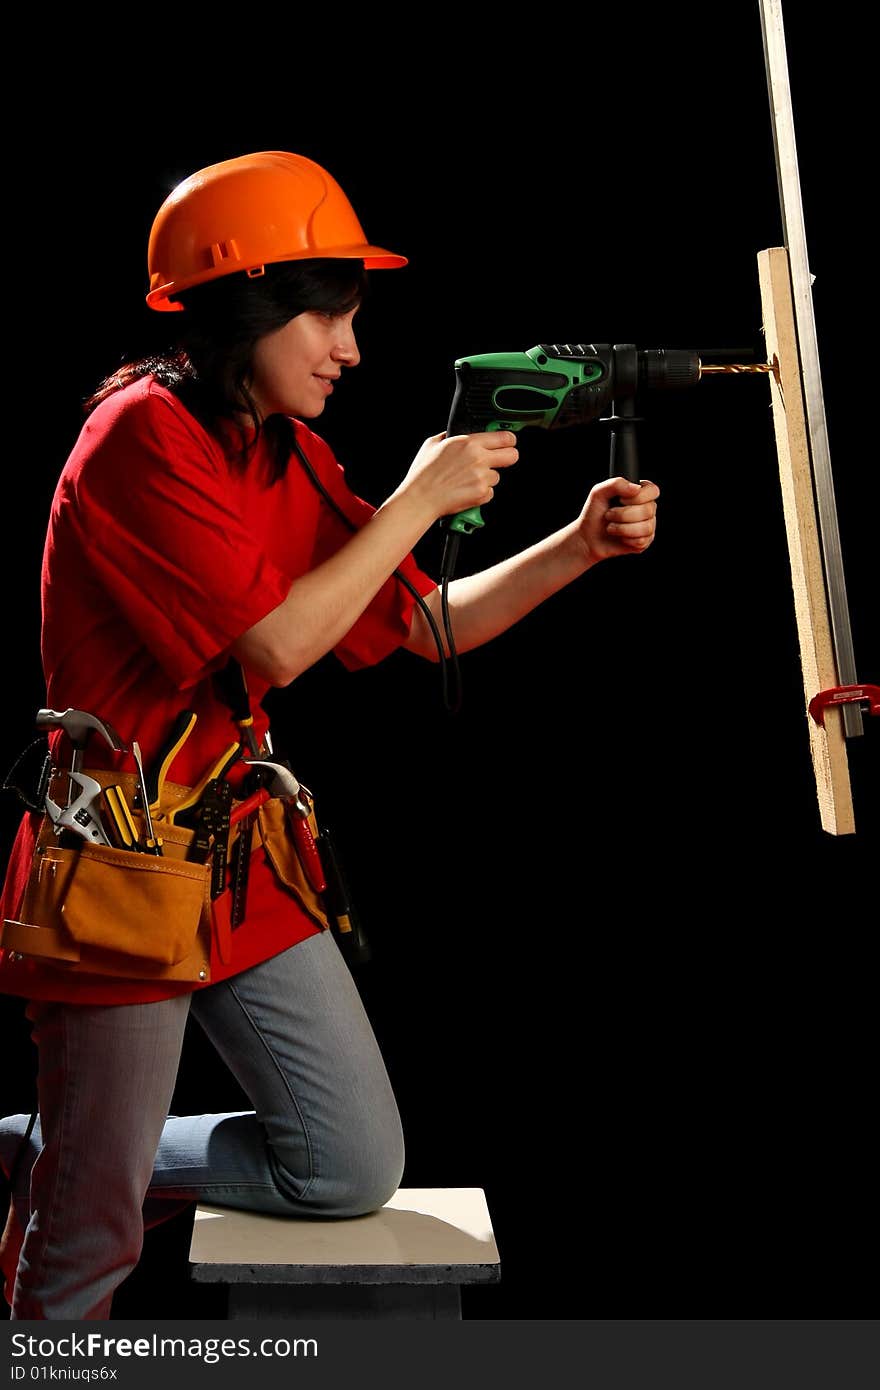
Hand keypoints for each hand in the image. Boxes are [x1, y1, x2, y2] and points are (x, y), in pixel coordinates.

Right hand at [397, 430, 518, 522]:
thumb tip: (458, 433)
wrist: (420, 498)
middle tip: (499, 461)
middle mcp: (478, 458)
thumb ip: (449, 436)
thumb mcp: (432, 444)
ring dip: (487, 478)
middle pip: (512, 455)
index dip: (508, 440)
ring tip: (467, 480)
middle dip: (508, 457)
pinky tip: (466, 491)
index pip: (504, 437)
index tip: (507, 442)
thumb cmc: (423, 474)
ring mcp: (482, 477)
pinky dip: (481, 493)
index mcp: (468, 442)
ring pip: (497, 476)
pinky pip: (490, 492)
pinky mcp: (482, 494)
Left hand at [575, 476, 659, 563]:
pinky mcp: (644, 542)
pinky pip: (641, 541)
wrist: (588, 537)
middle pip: (648, 510)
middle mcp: (647, 508)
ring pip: (645, 527)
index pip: (653, 491)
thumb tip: (636, 488)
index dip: (638, 497)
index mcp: (640, 493)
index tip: (621, 500)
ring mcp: (648, 526)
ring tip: (611, 526)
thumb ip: (616, 484)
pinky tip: (618, 536)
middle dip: (623, 514)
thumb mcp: (599, 493)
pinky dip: (625, 539)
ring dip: (622, 528)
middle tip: (609, 515)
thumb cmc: (594, 513)